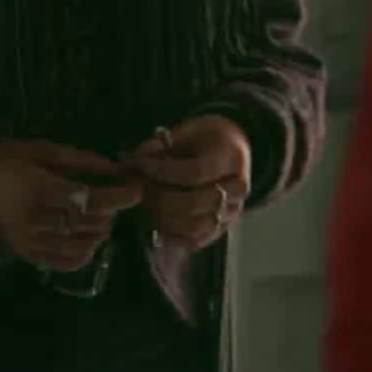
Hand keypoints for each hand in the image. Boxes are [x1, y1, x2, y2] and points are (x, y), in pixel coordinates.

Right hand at [0, 139, 143, 272]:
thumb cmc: (6, 163)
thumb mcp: (39, 150)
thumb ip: (78, 159)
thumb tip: (115, 170)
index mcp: (33, 187)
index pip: (87, 198)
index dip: (118, 196)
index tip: (136, 188)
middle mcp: (31, 220)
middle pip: (88, 222)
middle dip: (110, 210)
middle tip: (110, 197)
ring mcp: (29, 242)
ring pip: (83, 245)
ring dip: (100, 230)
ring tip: (96, 215)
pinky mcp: (28, 257)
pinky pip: (68, 262)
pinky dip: (86, 251)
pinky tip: (84, 236)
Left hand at [119, 115, 251, 250]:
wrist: (231, 149)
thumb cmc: (205, 137)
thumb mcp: (186, 131)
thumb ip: (161, 145)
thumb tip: (133, 160)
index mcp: (230, 158)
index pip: (194, 173)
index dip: (162, 172)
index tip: (140, 165)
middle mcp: (238, 188)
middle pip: (194, 203)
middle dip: (159, 198)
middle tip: (139, 188)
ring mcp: (233, 211)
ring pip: (195, 226)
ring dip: (163, 218)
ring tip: (145, 204)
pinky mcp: (224, 227)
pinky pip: (196, 240)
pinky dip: (172, 236)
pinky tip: (154, 223)